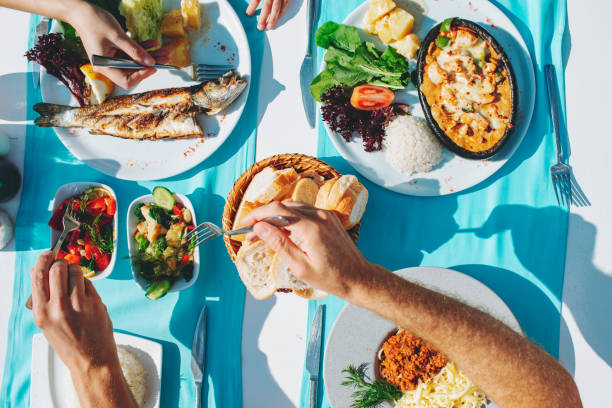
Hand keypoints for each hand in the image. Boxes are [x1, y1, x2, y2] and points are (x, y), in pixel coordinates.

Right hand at [30, 251, 118, 374]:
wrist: (91, 359)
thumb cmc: (68, 342)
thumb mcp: (46, 322)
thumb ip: (42, 296)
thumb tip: (37, 270)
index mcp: (42, 312)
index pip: (39, 275)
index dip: (43, 260)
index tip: (47, 254)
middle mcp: (60, 307)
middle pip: (58, 267)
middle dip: (60, 263)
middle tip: (62, 266)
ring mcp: (80, 304)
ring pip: (76, 271)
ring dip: (74, 271)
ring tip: (73, 282)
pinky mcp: (96, 302)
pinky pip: (88, 282)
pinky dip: (84, 283)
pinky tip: (83, 294)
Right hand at [68, 3, 169, 88]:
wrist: (80, 11)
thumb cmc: (94, 22)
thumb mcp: (117, 36)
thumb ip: (134, 50)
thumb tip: (150, 62)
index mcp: (104, 66)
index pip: (126, 80)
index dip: (141, 76)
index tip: (154, 67)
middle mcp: (108, 66)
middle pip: (133, 71)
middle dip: (150, 65)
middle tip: (166, 58)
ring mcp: (112, 58)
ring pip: (135, 62)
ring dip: (149, 56)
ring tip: (165, 51)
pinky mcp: (115, 51)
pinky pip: (131, 53)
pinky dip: (142, 48)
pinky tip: (153, 43)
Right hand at [243, 201, 377, 298]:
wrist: (358, 277)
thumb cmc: (332, 277)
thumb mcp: (300, 266)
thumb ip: (279, 244)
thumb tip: (261, 228)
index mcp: (311, 228)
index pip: (276, 211)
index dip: (257, 216)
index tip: (244, 224)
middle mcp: (319, 216)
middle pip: (283, 206)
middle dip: (264, 217)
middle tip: (250, 233)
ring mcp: (325, 215)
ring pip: (293, 207)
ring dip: (276, 217)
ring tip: (263, 233)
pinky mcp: (328, 219)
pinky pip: (304, 212)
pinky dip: (289, 217)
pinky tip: (282, 230)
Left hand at [246, 0, 289, 29]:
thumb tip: (241, 1)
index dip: (252, 7)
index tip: (248, 14)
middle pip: (268, 5)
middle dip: (264, 17)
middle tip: (259, 27)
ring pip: (277, 8)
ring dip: (273, 19)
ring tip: (269, 27)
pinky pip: (285, 5)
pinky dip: (281, 13)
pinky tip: (277, 19)